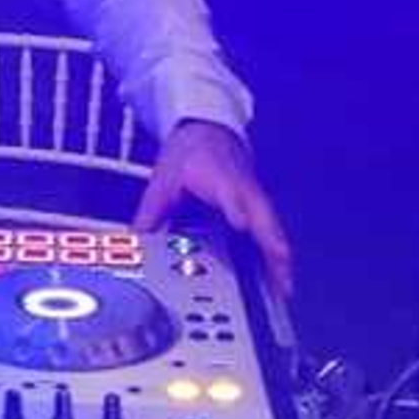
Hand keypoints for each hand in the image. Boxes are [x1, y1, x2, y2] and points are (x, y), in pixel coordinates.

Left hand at [135, 120, 293, 293]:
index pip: (229, 193)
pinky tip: (278, 277)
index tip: (241, 222)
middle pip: (264, 217)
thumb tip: (136, 239)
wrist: (208, 129)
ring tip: (283, 289)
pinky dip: (276, 254)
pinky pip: (272, 232)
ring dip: (279, 258)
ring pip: (274, 228)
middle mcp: (243, 189)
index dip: (235, 207)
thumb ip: (151, 211)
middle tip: (276, 279)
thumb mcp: (165, 178)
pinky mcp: (259, 206)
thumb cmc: (191, 151)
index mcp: (218, 178)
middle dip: (272, 246)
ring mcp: (255, 198)